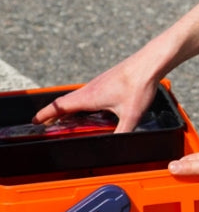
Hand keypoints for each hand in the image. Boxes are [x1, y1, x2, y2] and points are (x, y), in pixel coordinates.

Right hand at [31, 60, 157, 132]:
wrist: (150, 62)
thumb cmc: (139, 84)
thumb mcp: (131, 115)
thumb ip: (122, 133)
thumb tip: (117, 148)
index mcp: (89, 97)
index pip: (59, 106)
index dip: (45, 115)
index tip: (35, 121)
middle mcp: (91, 88)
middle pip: (66, 102)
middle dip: (54, 113)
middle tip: (46, 123)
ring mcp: (99, 82)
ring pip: (78, 96)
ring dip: (69, 106)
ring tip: (66, 118)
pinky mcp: (109, 79)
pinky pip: (89, 92)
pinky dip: (82, 101)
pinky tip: (93, 107)